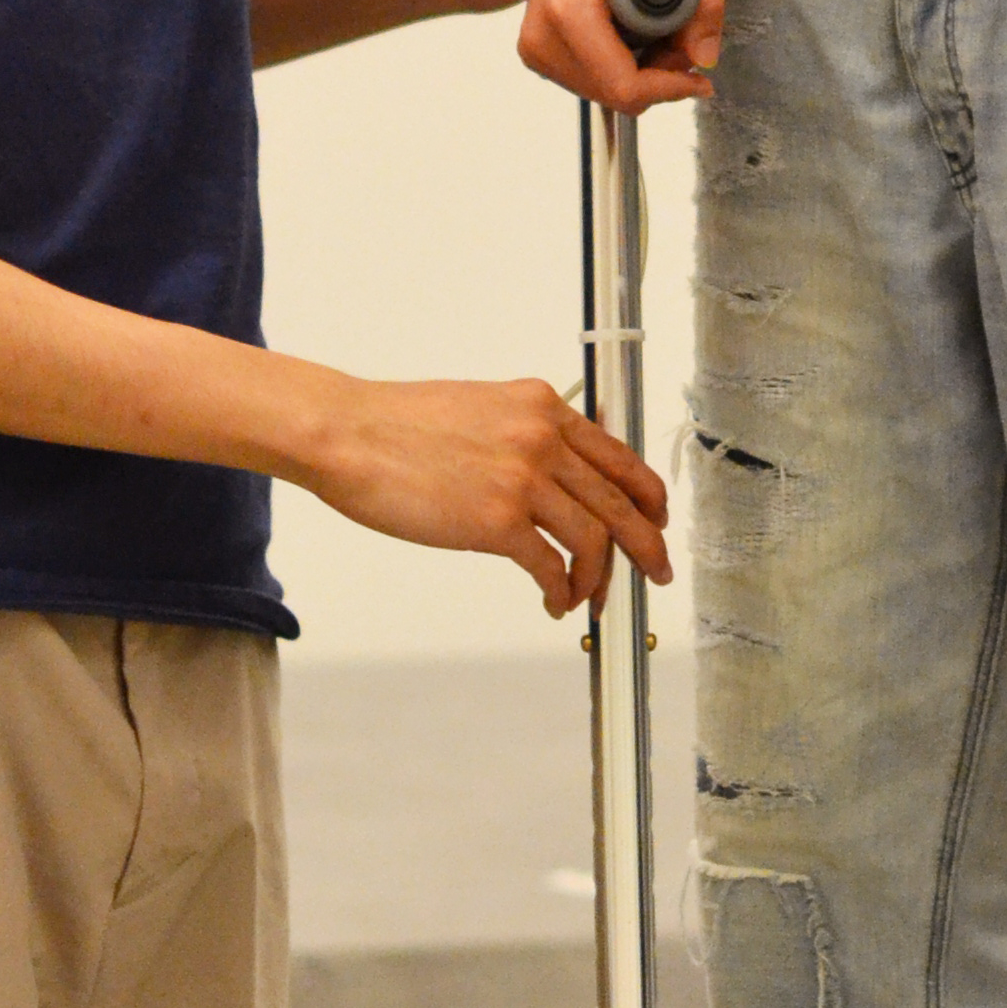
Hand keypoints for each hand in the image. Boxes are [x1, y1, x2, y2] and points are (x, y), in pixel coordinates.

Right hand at [300, 371, 669, 611]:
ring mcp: (522, 479)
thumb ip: (524, 432)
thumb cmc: (398, 425)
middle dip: (646, 543)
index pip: (618, 455)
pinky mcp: (496, 521)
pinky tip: (554, 601)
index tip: (656, 517)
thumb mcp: (482, 407)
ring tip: (589, 598)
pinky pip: (551, 566)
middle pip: (621, 500)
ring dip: (599, 578)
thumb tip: (552, 472)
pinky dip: (561, 591)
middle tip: (657, 569)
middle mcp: (542, 437)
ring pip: (594, 538)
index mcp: (542, 406)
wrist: (349, 434)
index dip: (647, 494)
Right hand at [520, 0, 718, 112]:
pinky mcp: (534, 47)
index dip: (670, 89)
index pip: (622, 86)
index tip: (700, 75)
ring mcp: (532, 43)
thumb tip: (704, 59)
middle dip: (658, 80)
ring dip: (639, 76)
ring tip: (661, 32)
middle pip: (612, 95)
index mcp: (569, 9)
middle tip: (684, 39)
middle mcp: (540, 33)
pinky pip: (586, 80)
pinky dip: (618, 69)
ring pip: (601, 93)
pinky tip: (635, 35)